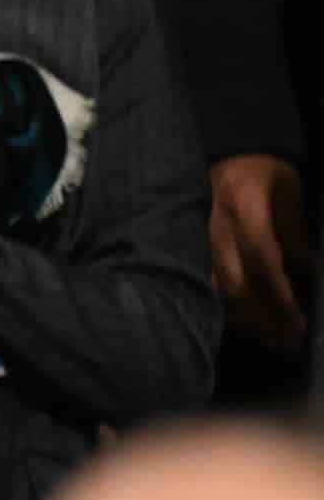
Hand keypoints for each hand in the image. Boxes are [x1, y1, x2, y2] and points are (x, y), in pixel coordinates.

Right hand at [209, 153, 312, 349]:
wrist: (226, 157)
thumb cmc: (262, 174)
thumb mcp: (289, 195)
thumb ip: (295, 233)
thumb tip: (309, 272)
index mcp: (243, 207)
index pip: (263, 258)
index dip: (281, 293)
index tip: (300, 321)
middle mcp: (215, 227)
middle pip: (235, 284)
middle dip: (264, 318)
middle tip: (290, 342)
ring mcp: (197, 239)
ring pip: (217, 289)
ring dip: (247, 320)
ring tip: (274, 341)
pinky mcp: (190, 248)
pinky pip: (206, 284)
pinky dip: (227, 308)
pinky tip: (246, 324)